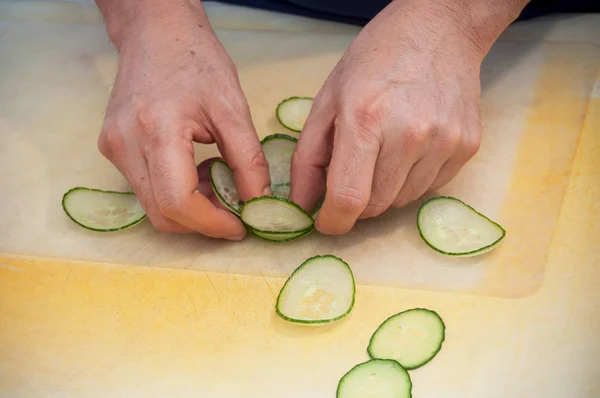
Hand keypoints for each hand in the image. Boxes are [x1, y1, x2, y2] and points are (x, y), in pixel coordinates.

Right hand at [97, 2, 269, 238]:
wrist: (156, 31)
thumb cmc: (196, 60)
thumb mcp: (233, 108)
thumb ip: (248, 161)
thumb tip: (259, 205)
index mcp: (156, 131)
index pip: (178, 202)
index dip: (212, 224)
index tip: (240, 226)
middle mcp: (125, 145)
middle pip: (161, 213)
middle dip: (202, 221)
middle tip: (233, 209)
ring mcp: (114, 148)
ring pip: (152, 205)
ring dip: (189, 207)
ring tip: (216, 178)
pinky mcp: (112, 148)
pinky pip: (144, 187)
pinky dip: (174, 191)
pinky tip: (195, 168)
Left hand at [290, 0, 525, 234]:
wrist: (439, 29)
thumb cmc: (375, 61)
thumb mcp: (328, 100)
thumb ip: (309, 158)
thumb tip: (302, 205)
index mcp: (366, 119)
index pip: (349, 198)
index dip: (333, 222)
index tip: (326, 222)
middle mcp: (410, 134)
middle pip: (376, 206)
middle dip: (356, 203)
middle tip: (352, 176)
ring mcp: (444, 141)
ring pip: (403, 201)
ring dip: (384, 191)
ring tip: (382, 152)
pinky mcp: (467, 146)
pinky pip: (429, 188)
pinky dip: (411, 180)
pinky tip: (409, 148)